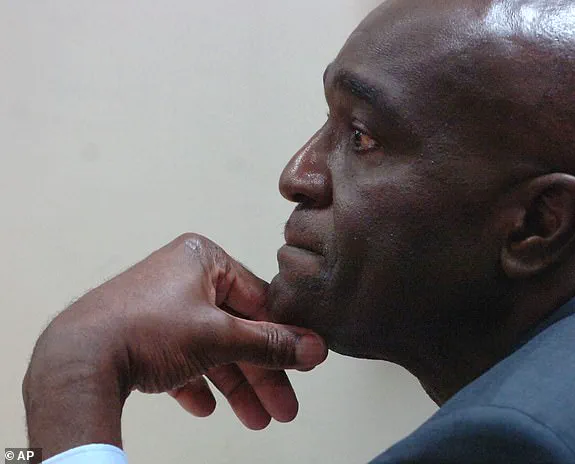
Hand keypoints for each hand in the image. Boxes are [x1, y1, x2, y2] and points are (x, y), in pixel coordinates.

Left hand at [23, 234, 327, 458]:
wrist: (75, 361)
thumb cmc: (143, 331)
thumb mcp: (219, 338)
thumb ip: (269, 344)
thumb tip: (313, 348)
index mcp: (203, 259)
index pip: (257, 300)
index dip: (282, 336)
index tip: (303, 364)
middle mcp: (182, 276)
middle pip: (236, 329)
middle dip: (259, 374)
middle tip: (281, 407)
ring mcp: (159, 304)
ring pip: (210, 347)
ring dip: (234, 385)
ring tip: (253, 419)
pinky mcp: (140, 331)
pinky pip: (179, 356)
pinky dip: (195, 381)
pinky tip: (204, 406)